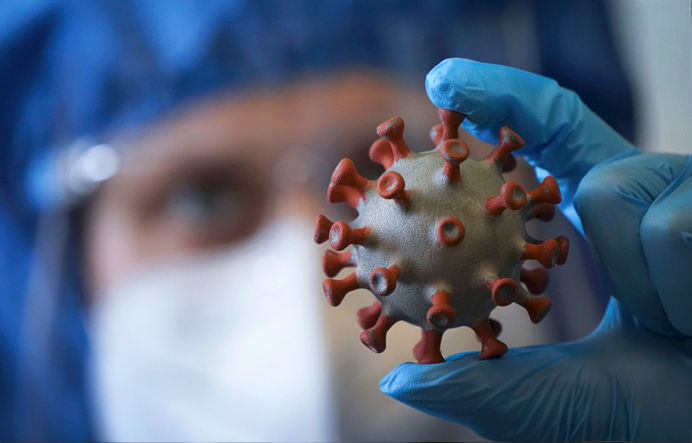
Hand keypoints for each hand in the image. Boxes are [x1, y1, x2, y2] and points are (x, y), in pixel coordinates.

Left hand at [380, 58, 691, 441]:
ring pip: (622, 194)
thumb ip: (479, 385)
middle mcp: (661, 199)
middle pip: (597, 174)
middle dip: (612, 244)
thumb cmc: (649, 423)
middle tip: (655, 316)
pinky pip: (675, 224)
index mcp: (613, 225)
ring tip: (686, 329)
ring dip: (650, 287)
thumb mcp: (548, 401)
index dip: (503, 100)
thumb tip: (397, 381)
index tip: (442, 81)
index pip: (555, 138)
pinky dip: (679, 292)